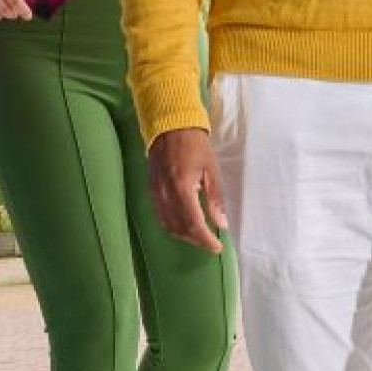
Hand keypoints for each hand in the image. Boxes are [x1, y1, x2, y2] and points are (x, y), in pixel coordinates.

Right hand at [147, 127, 227, 253]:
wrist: (170, 124)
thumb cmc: (195, 144)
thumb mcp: (211, 169)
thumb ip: (215, 198)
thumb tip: (221, 224)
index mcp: (182, 187)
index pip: (193, 224)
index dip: (206, 240)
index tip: (218, 247)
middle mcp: (165, 192)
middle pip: (179, 227)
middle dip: (196, 239)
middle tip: (210, 241)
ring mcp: (154, 190)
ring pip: (167, 223)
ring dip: (183, 234)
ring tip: (198, 234)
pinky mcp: (150, 187)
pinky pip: (159, 214)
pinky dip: (171, 224)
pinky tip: (183, 222)